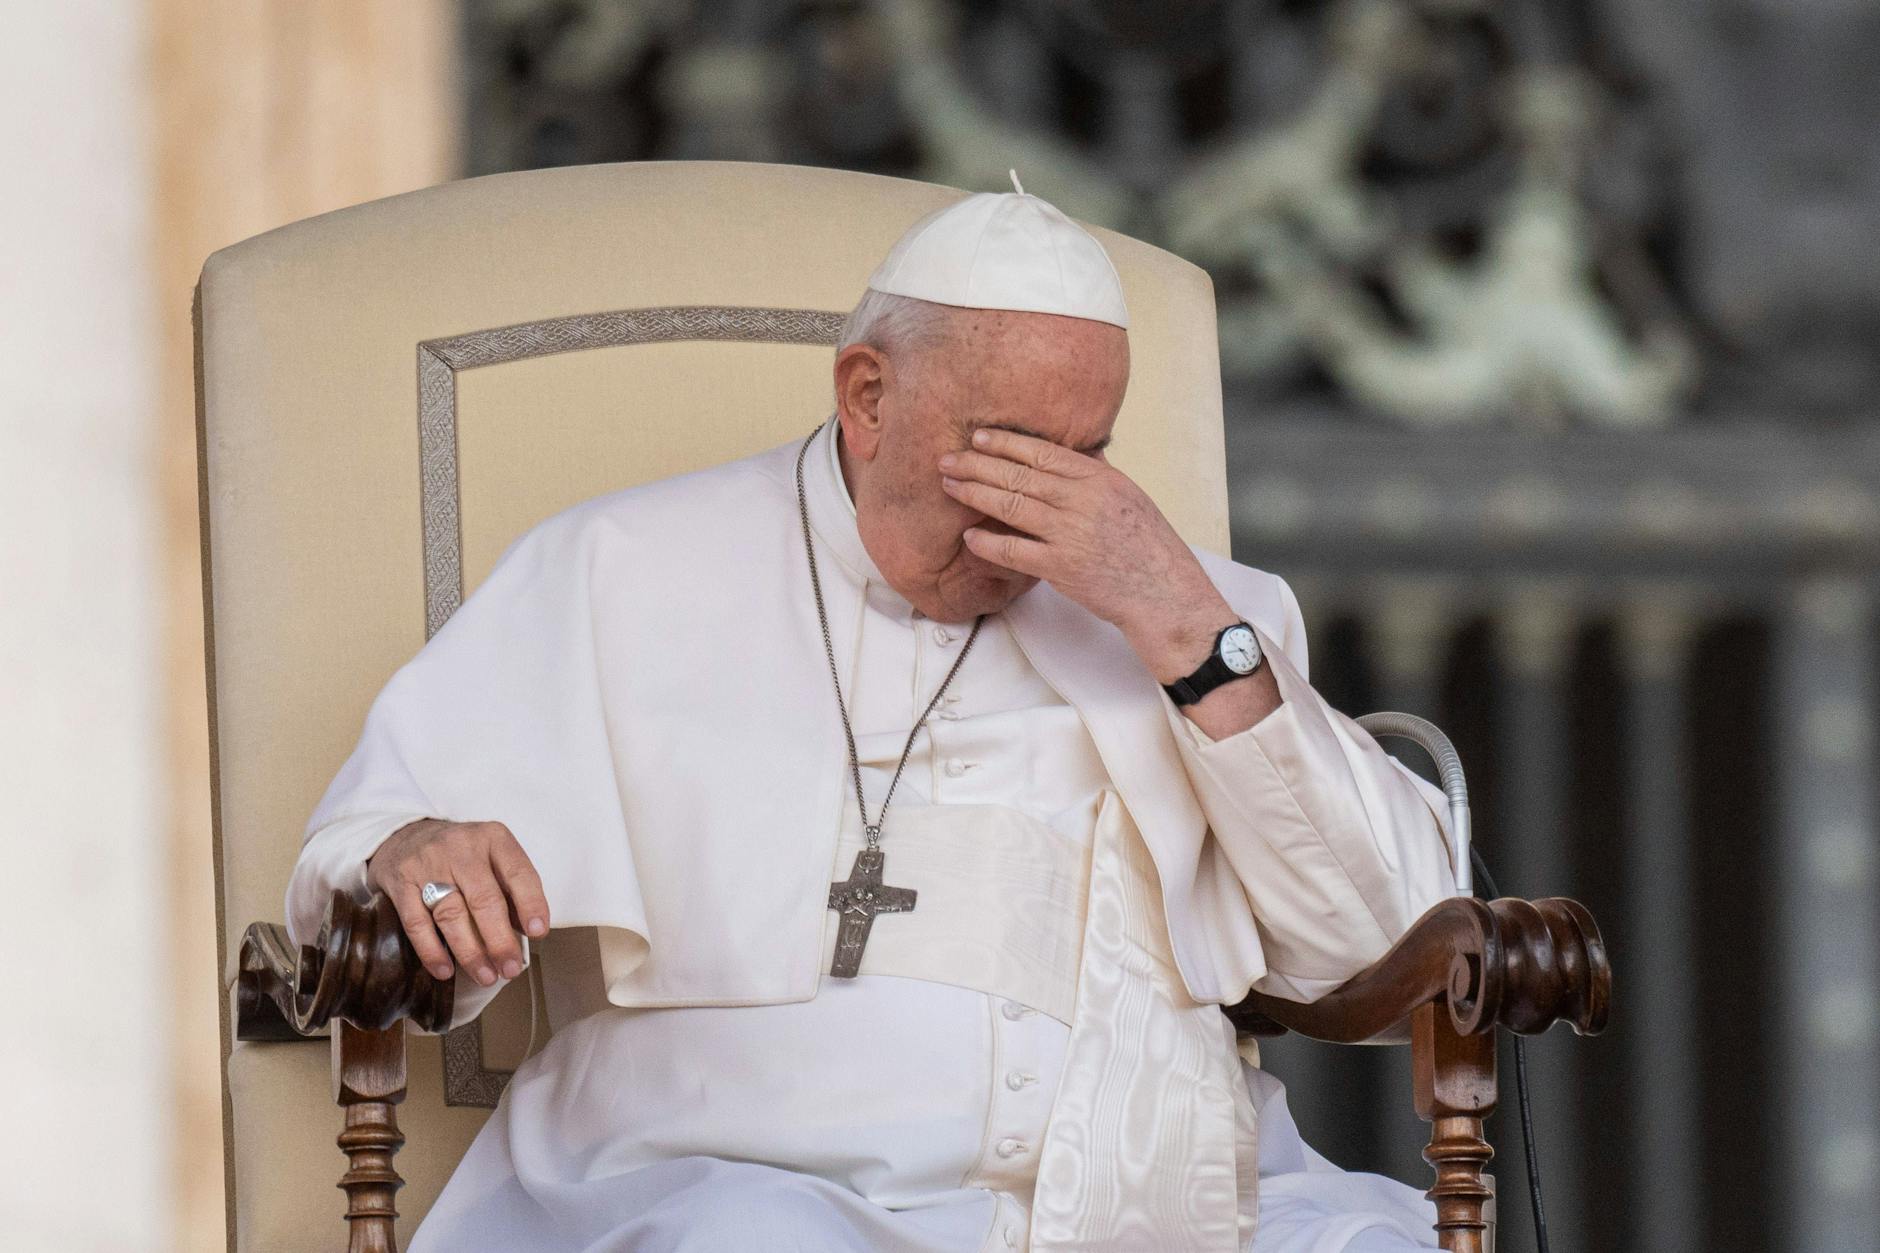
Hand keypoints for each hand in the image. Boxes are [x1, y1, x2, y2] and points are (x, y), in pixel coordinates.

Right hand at [366, 818, 548, 985]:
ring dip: (470, 952)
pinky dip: (432, 951)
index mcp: (493, 838)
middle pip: (483, 899)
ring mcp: (428, 864)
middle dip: (500, 940)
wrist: (405, 836)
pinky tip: (445, 970)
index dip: (531, 904)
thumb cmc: (461, 855)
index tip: (538, 931)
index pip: (518, 872)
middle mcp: (461, 848)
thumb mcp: (492, 857)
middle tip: (510, 968)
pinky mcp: (401, 883)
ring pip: (451, 914)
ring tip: (486, 975)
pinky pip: (416, 923)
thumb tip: (527, 930)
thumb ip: (511, 889)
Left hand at [938, 427, 1232, 659]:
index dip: (1006, 443)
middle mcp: (1084, 501)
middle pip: (1019, 476)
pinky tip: (969, 537)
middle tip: (947, 460)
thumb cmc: (1148, 546)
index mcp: (1101, 479)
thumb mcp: (1129, 497)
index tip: (978, 437)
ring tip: (949, 487)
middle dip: (978, 465)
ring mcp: (1072, 534)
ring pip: (1011, 506)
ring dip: (975, 495)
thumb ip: (1097, 474)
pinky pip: (1014, 551)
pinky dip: (988, 543)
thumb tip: (1077, 450)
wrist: (1165, 594)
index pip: (1043, 453)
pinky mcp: (1062, 568)